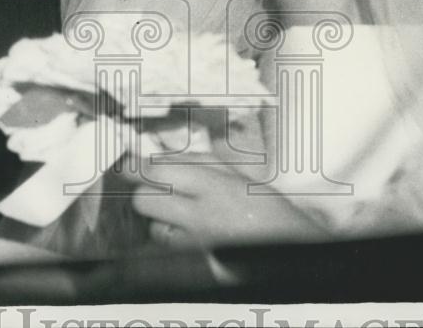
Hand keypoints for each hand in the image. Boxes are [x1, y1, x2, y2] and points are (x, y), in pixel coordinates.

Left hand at [124, 142, 329, 248]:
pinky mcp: (195, 265)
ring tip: (183, 214)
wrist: (290, 245)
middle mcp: (201, 216)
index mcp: (213, 186)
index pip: (157, 172)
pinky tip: (191, 232)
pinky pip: (170, 248)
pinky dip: (173, 238)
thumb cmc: (266, 206)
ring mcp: (197, 244)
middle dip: (147, 192)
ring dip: (160, 218)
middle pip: (145, 201)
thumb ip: (198, 163)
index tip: (132, 163)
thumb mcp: (237, 174)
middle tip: (159, 188)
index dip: (138, 166)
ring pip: (154, 227)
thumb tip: (158, 155)